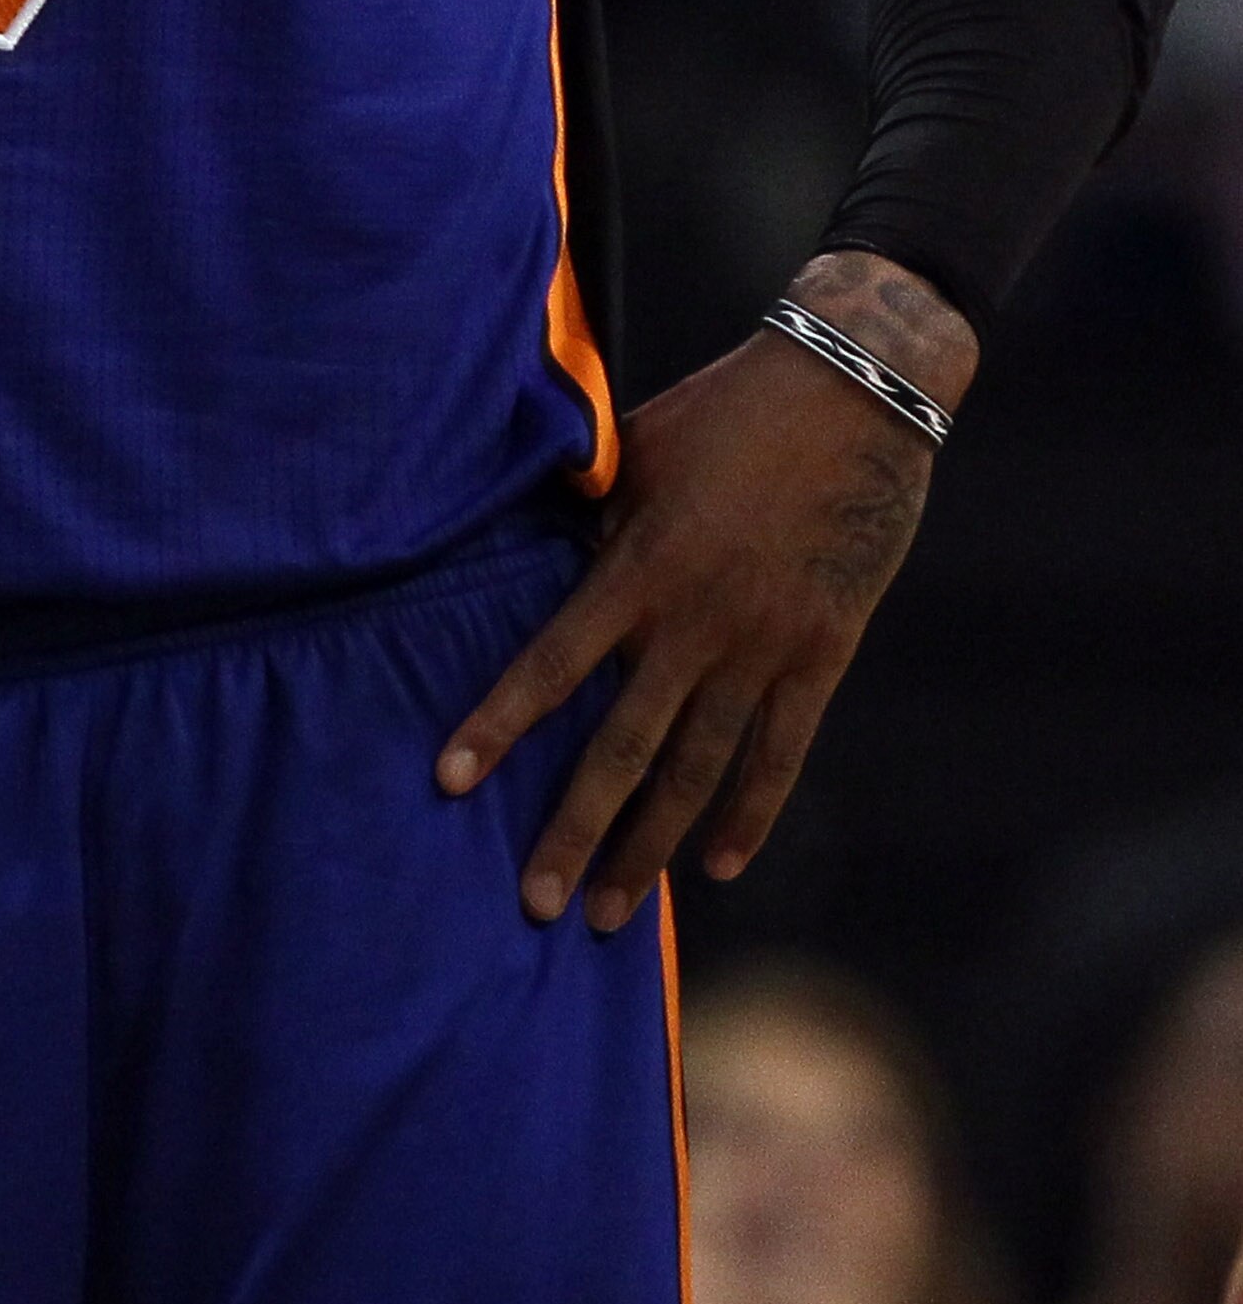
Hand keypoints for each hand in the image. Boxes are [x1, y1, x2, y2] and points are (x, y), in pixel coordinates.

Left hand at [437, 250, 975, 930]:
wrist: (854, 390)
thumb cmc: (728, 408)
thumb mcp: (635, 452)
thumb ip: (587, 517)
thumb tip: (530, 553)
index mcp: (637, 566)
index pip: (550, 663)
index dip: (496, 724)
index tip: (449, 779)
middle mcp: (696, 621)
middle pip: (623, 749)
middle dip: (575, 831)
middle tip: (535, 905)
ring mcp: (763, 646)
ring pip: (698, 772)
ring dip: (652, 847)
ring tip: (610, 912)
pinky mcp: (821, 654)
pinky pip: (780, 754)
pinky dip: (749, 814)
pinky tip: (717, 865)